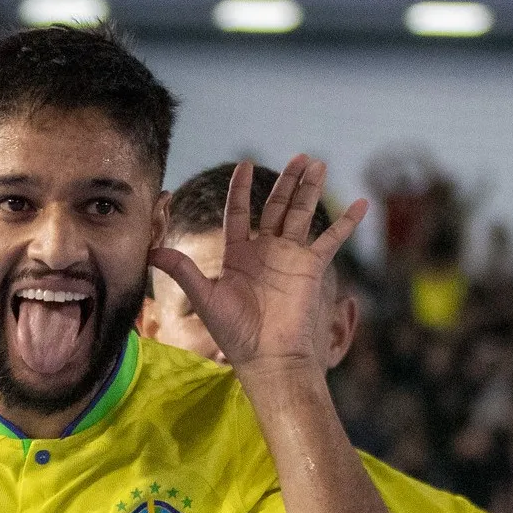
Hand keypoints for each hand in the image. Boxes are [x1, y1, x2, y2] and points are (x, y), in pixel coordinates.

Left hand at [150, 157, 365, 372]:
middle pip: (277, 206)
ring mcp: (290, 257)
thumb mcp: (204, 297)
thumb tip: (150, 252)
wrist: (267, 356)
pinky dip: (347, 222)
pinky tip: (362, 204)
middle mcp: (265, 251)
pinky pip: (332, 239)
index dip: (242, 188)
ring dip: (311, 189)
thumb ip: (182, 270)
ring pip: (302, 214)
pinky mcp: (311, 268)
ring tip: (318, 163)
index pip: (240, 212)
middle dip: (288, 181)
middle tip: (300, 156)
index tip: (245, 163)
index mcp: (238, 254)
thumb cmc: (234, 332)